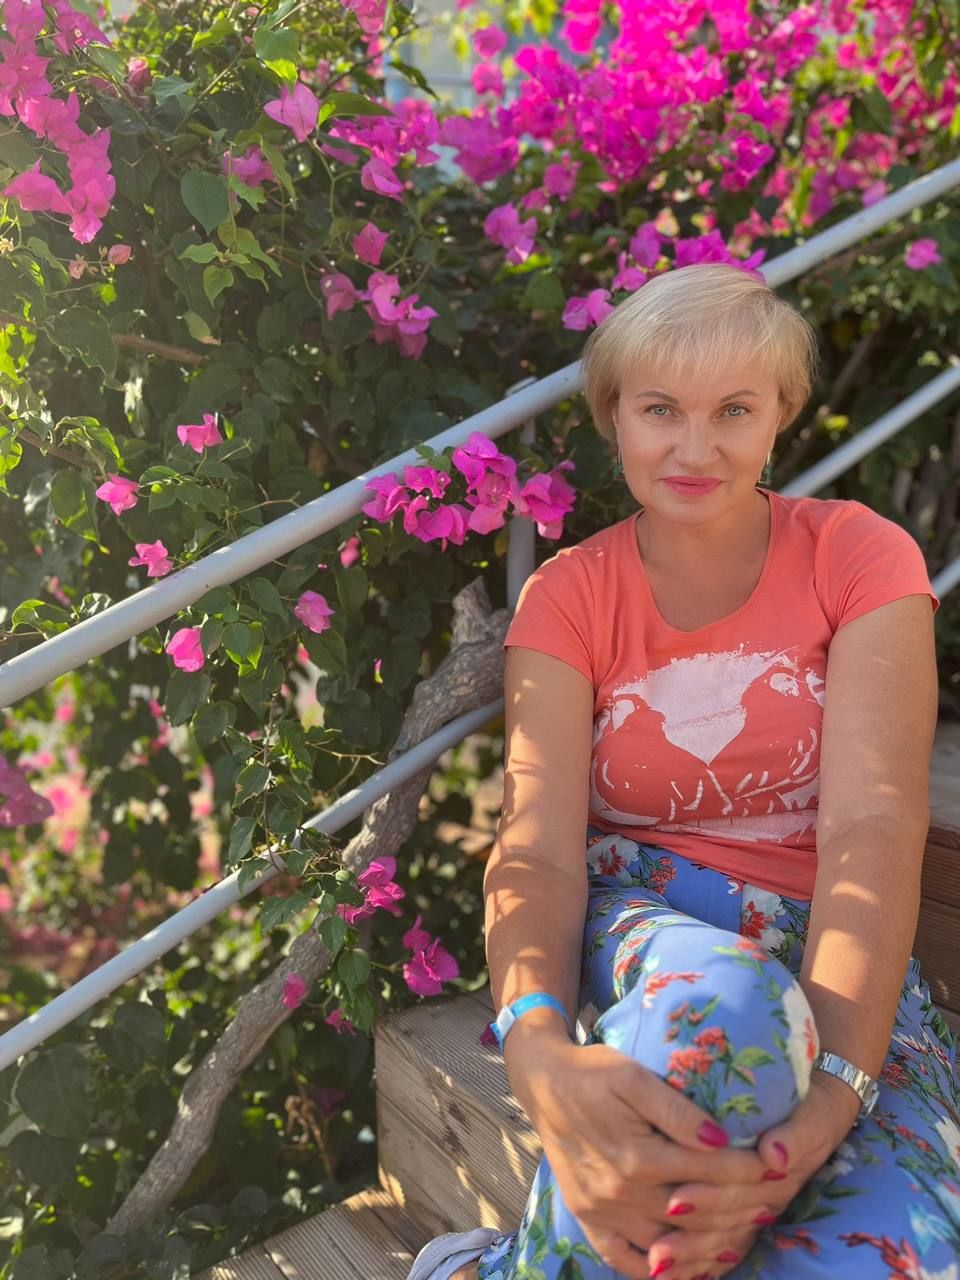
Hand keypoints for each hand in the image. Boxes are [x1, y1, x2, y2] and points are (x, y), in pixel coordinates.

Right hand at [505, 1035, 773, 1279]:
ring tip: (741, 1236)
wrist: (543, 1082)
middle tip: (771, 1205)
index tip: (777, 1167)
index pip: (709, 1171)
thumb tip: (719, 1139)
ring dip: (708, 1245)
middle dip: (740, 1210)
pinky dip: (659, 1270)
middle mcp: (620, 1192)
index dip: (748, 1170)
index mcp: (637, 1156)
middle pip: (695, 1213)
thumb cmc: (593, 1072)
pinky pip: (626, 1260)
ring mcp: (602, 1211)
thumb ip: (676, 1110)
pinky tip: (685, 1265)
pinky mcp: (587, 1218)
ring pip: (668, 1246)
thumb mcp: (633, 1076)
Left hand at [644, 1072, 860, 1277]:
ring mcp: (754, 1210)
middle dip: (691, 1239)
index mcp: (776, 1181)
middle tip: (657, 1251)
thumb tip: (774, 1156)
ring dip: (690, 1257)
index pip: (739, 1197)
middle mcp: (764, 1202)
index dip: (708, 1200)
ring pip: (723, 1243)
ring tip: (657, 1267)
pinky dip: (699, 1263)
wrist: (819, 1110)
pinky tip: (670, 1273)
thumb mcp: (810, 1119)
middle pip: (725, 1225)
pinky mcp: (744, 1211)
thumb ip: (794, 1138)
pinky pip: (724, 1248)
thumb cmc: (812, 1111)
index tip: (675, 1200)